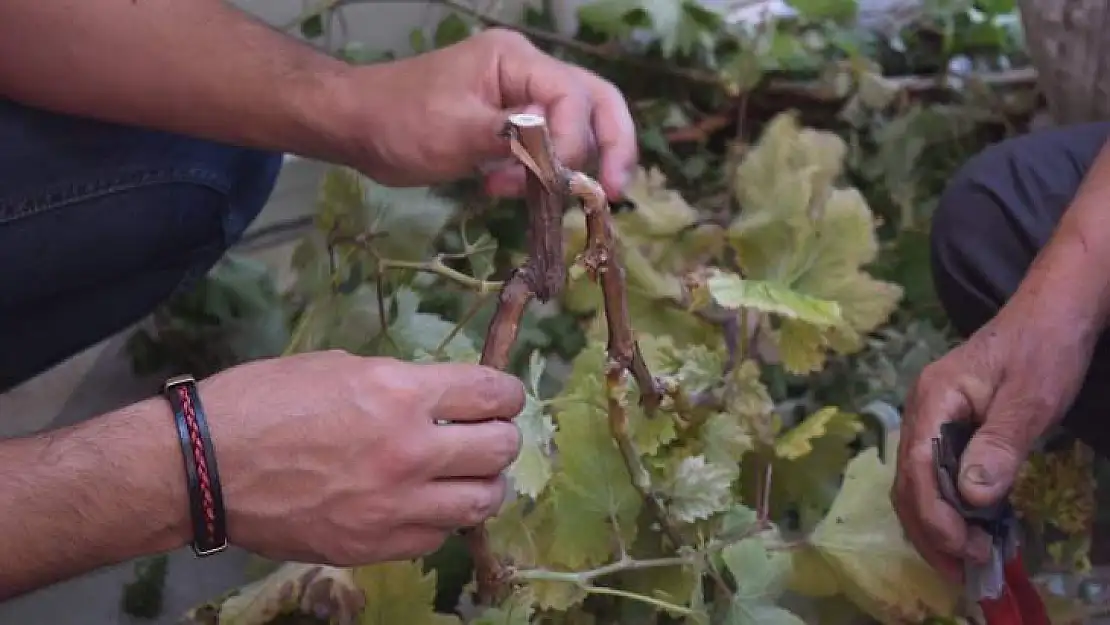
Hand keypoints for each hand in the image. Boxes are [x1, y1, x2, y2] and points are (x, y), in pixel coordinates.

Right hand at [197, 350, 525, 565]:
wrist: (207, 467)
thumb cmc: (263, 402)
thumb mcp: (339, 369)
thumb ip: (397, 383)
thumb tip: (436, 395)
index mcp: (400, 393)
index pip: (491, 393)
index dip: (507, 393)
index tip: (503, 397)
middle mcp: (411, 450)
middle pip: (500, 449)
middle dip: (501, 436)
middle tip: (487, 434)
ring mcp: (396, 505)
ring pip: (482, 501)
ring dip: (483, 484)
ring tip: (466, 476)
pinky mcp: (375, 545)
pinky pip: (438, 537)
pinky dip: (441, 520)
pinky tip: (424, 505)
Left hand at [344, 28, 636, 199]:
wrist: (357, 125)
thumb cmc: (398, 121)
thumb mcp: (453, 130)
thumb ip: (511, 137)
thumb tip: (554, 153)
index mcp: (515, 60)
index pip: (573, 95)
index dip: (575, 140)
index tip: (557, 181)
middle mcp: (527, 72)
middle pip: (594, 102)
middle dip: (610, 146)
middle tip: (614, 193)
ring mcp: (521, 97)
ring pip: (576, 127)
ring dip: (570, 166)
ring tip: (539, 197)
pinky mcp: (511, 124)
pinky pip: (547, 146)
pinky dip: (543, 173)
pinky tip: (511, 190)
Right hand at [891, 298, 1095, 580]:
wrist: (1052, 313)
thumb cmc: (1043, 349)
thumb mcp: (1030, 398)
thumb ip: (999, 445)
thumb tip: (971, 497)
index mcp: (932, 399)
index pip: (916, 466)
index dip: (934, 514)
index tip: (966, 549)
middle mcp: (921, 411)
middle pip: (907, 482)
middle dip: (930, 530)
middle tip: (968, 567)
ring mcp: (931, 420)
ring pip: (916, 484)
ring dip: (936, 525)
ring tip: (967, 560)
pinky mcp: (948, 429)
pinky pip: (934, 476)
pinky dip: (947, 509)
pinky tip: (970, 529)